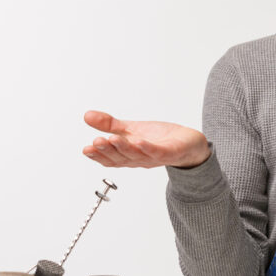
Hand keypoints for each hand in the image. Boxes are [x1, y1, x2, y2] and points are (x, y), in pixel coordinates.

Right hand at [82, 110, 210, 168]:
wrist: (189, 143)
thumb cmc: (160, 138)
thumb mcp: (131, 129)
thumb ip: (110, 125)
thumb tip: (87, 116)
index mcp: (128, 155)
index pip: (110, 159)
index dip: (98, 156)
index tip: (86, 149)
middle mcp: (139, 159)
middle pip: (120, 158)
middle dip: (107, 151)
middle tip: (96, 142)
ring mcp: (154, 157)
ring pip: (136, 155)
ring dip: (123, 148)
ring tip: (112, 139)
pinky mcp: (170, 152)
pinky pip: (157, 151)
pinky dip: (147, 148)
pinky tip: (138, 141)